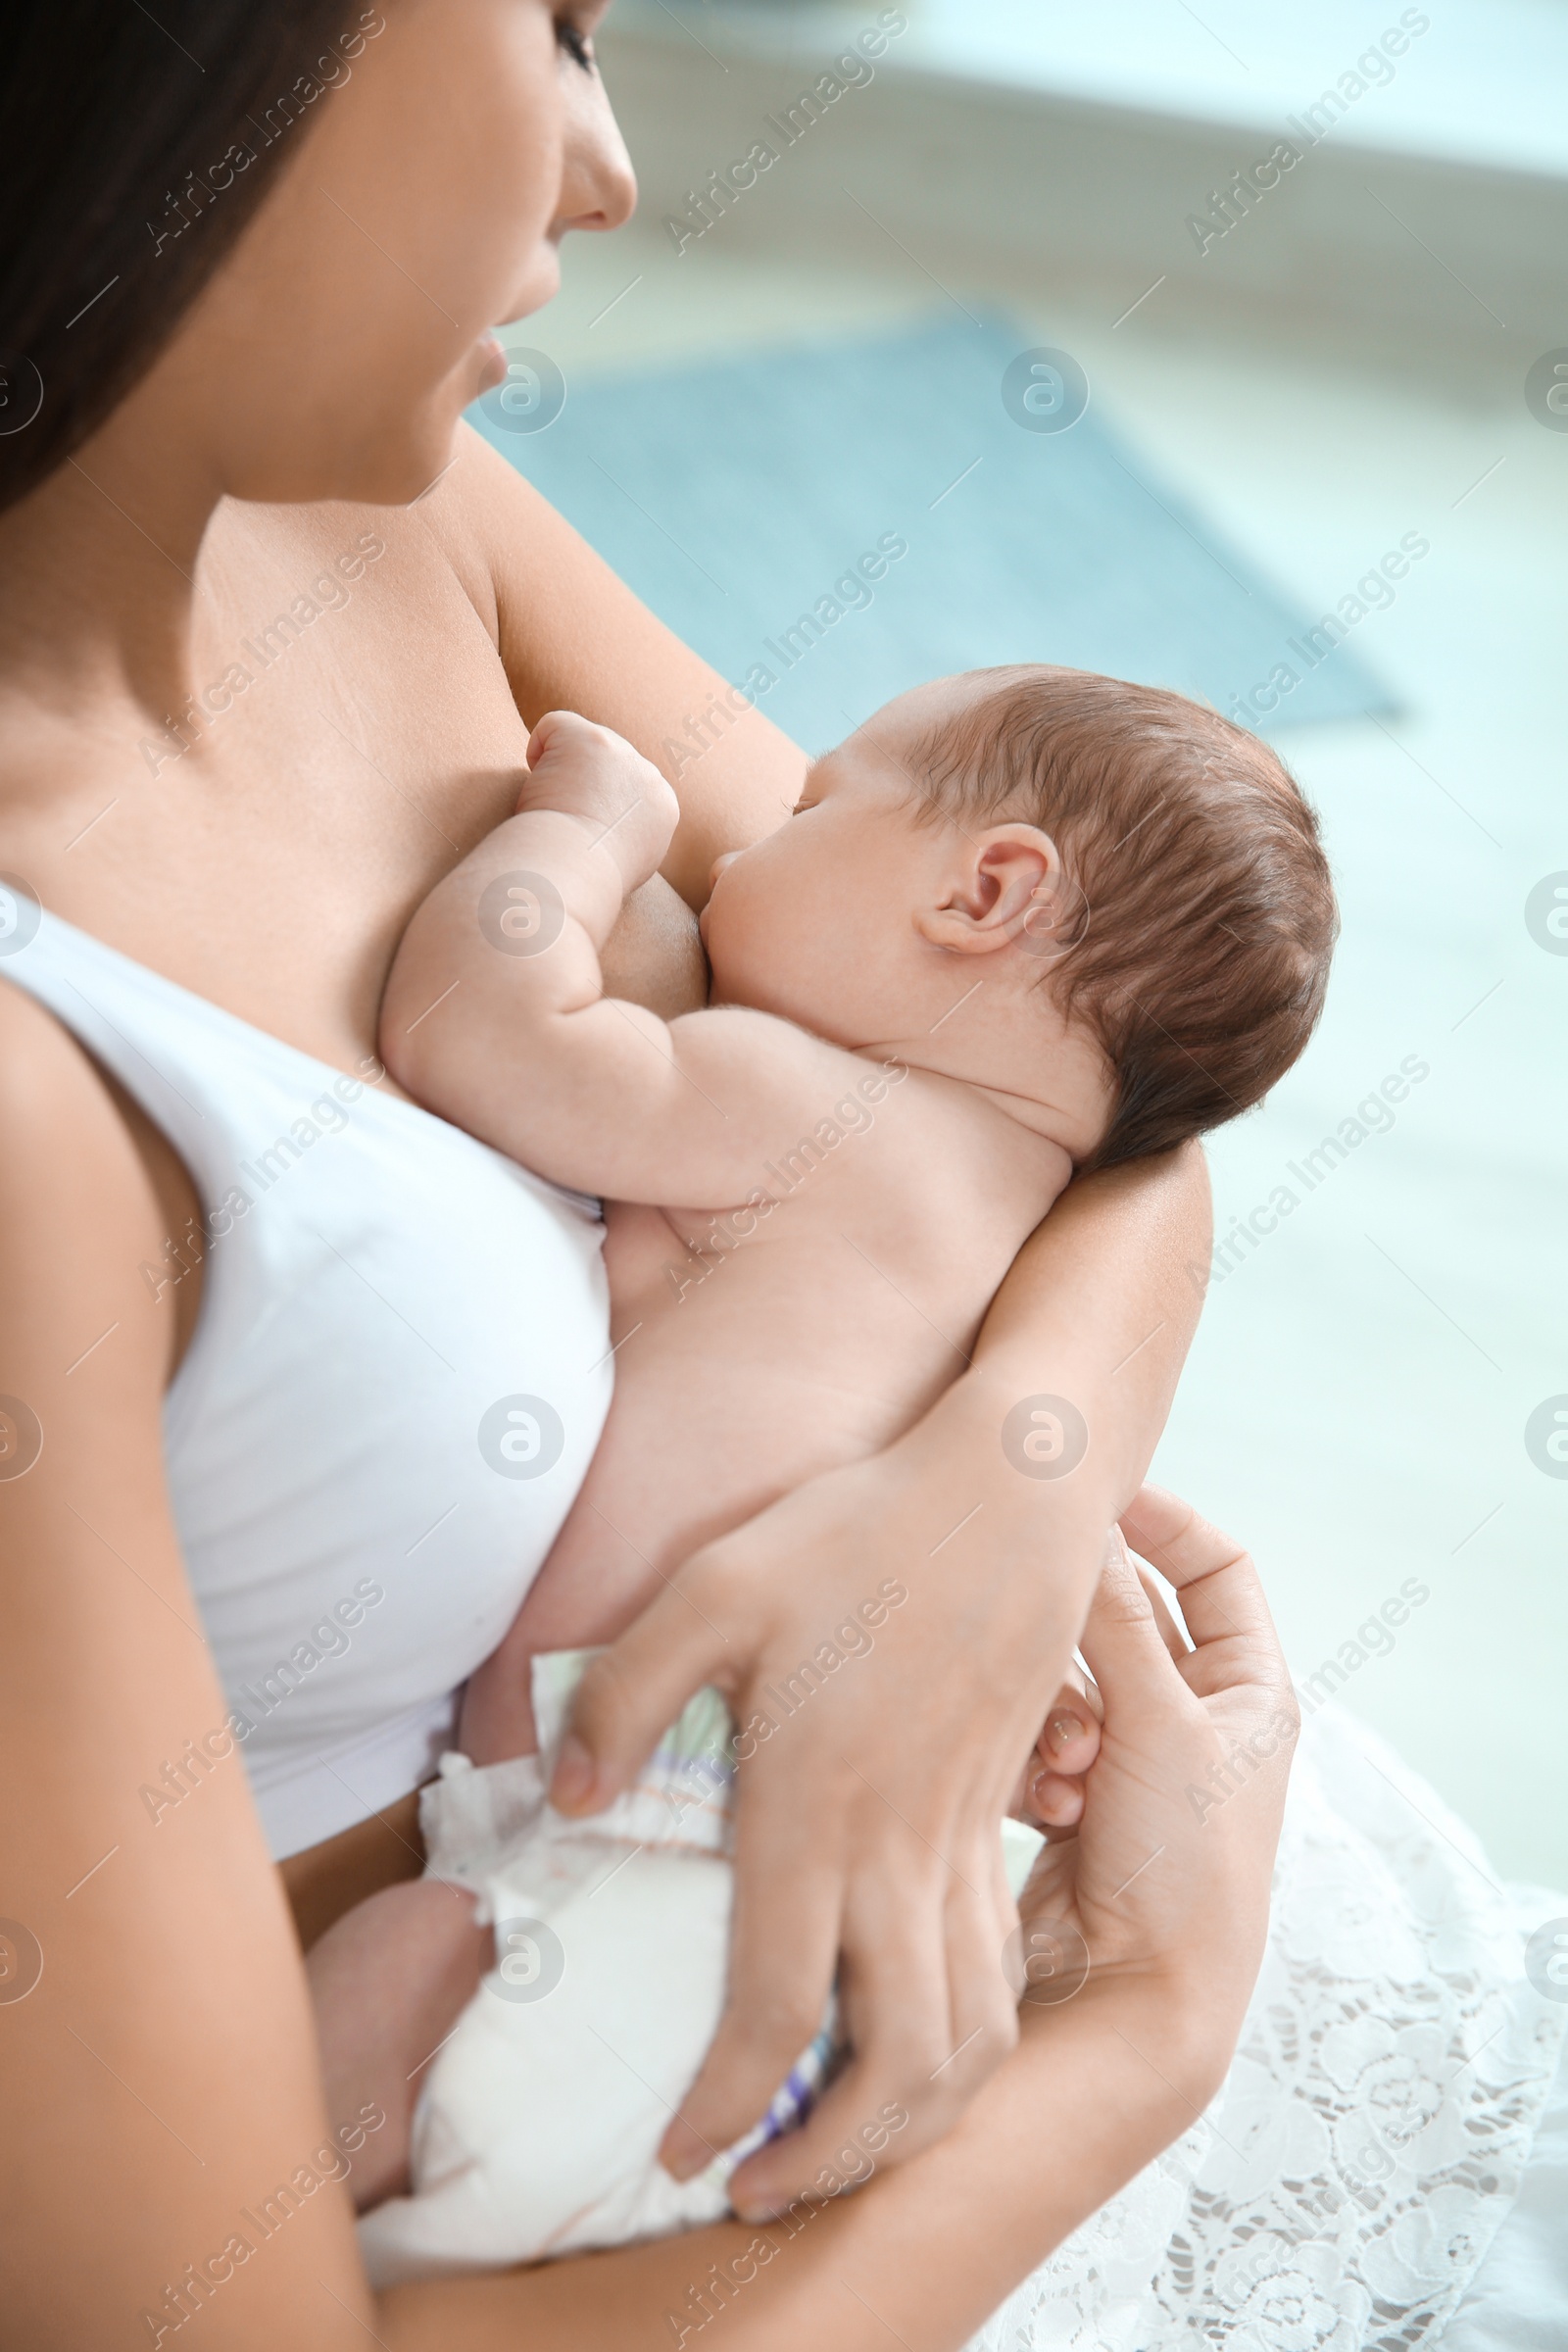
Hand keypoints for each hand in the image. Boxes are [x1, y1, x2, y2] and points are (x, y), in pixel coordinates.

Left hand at [520, 709, 677, 892]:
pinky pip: (553, 726)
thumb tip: (609, 825)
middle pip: (607, 764)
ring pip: (581, 745)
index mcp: (663, 808)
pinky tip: (537, 787)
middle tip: (568, 825)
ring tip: (555, 810)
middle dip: (584, 787)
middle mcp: (649, 775)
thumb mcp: (627, 863)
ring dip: (562, 774)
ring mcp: (621, 752)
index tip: (583, 836)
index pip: (626, 789)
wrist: (572, 874)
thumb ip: (627, 835)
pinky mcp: (589, 738)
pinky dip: (537, 751)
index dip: (597, 806)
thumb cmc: (585, 880)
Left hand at [546, 1385, 1114, 2218]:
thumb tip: (566, 1804)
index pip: (778, 2004)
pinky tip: (919, 2051)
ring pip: (970, 2035)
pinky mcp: (997, 1819)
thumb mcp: (712, 1585)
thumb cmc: (854, 1530)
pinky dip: (967, 2044)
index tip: (681, 2154)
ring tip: (841, 2151)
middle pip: (899, 2063)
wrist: (1010, 1492)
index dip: (727, 2103)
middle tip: (759, 2193)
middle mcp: (901, 1847)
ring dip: (913, 2121)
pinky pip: (999, 1968)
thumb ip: (624, 1695)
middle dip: (834, 2161)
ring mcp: (964, 1839)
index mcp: (818, 1803)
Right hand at [1011, 1487, 1296, 2055]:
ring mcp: (1135, 1761)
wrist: (1134, 2003)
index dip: (1163, 1524)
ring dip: (1056, 1713)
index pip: (1217, 1567)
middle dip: (1085, 1639)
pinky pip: (1038, 1735)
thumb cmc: (1179, 1869)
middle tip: (1045, 1631)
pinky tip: (1043, 1803)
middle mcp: (1199, 1719)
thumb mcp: (1154, 1721)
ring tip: (1066, 1768)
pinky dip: (1034, 1758)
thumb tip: (1083, 1517)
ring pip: (1072, 1677)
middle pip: (1127, 1623)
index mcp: (1253, 1691)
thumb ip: (1110, 1615)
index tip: (1094, 1500)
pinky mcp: (1076, 1800)